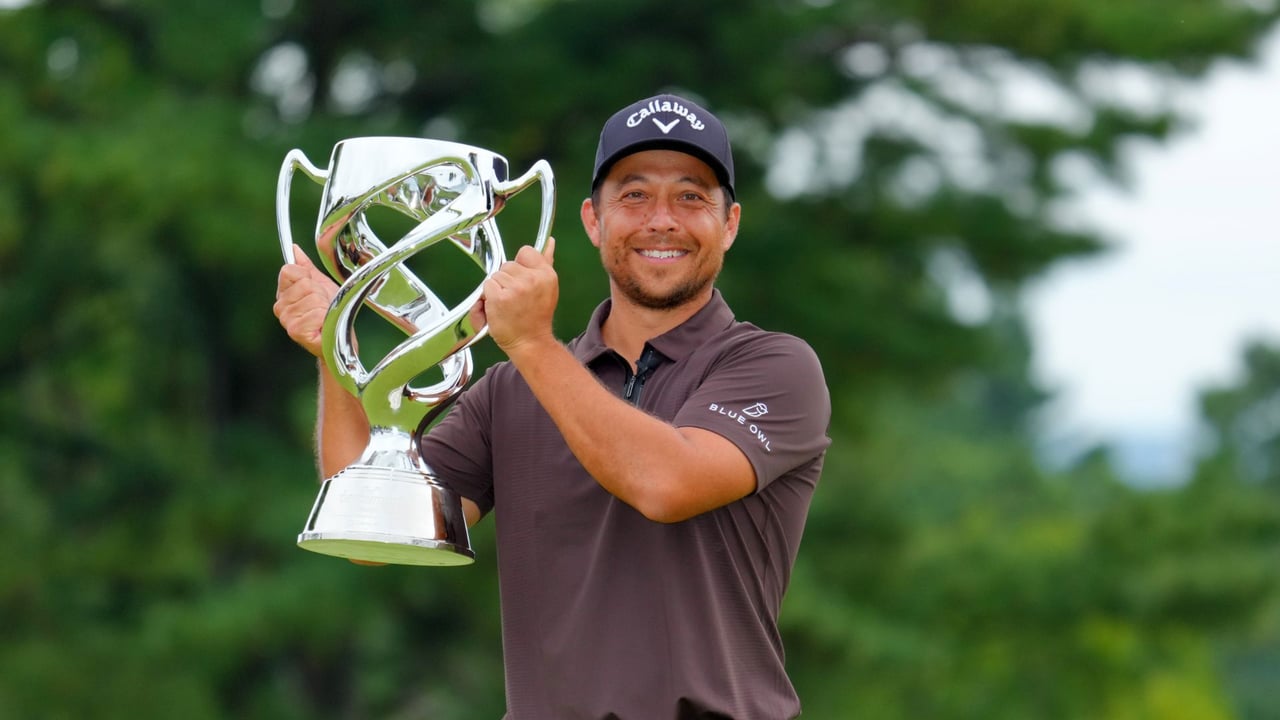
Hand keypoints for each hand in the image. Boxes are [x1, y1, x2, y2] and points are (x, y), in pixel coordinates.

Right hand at [273, 245, 337, 357]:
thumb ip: (306, 268)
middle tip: (324, 305)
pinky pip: (315, 313)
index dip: (308, 277)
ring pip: (312, 298)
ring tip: (325, 315)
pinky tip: (324, 325)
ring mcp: (287, 320)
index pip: (289, 271)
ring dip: (325, 306)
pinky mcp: (297, 332)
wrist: (340, 337)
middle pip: (303, 283)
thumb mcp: (320, 285)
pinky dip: (325, 317)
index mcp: (284, 294)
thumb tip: (294, 249)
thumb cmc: (331, 312)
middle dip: (320, 293)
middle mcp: (281, 307)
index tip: (316, 288)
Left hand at [479, 237, 558, 354]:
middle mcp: (533, 279)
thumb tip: (550, 241)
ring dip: (497, 289)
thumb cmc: (536, 317)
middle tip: (517, 299)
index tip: (523, 282)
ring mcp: (516, 288)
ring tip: (508, 305)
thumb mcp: (547, 288)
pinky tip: (498, 309)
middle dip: (507, 280)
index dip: (520, 267)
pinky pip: (487, 286)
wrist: (531, 342)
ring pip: (496, 276)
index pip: (526, 252)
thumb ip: (546, 262)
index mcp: (547, 274)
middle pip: (508, 264)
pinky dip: (488, 298)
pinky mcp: (499, 298)